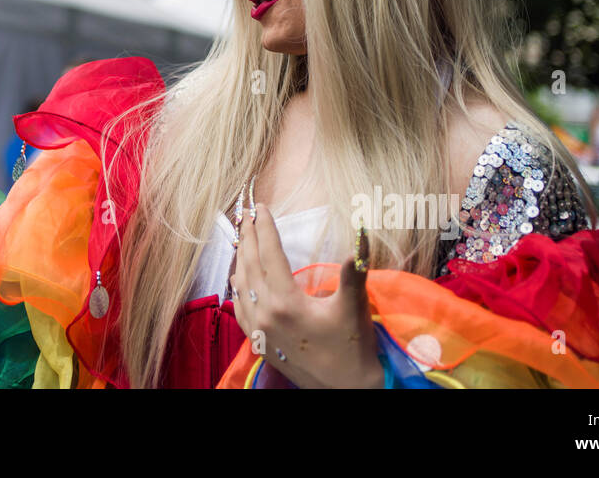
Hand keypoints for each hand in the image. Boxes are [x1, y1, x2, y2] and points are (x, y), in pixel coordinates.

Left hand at [231, 203, 383, 387]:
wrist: (347, 391)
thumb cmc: (353, 348)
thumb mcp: (353, 306)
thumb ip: (354, 270)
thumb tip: (361, 235)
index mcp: (285, 302)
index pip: (270, 254)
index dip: (266, 228)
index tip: (260, 207)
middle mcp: (265, 315)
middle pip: (251, 266)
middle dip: (250, 237)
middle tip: (248, 215)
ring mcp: (259, 331)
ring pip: (241, 286)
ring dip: (241, 259)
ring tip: (243, 238)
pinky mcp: (259, 343)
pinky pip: (240, 308)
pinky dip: (237, 288)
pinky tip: (237, 279)